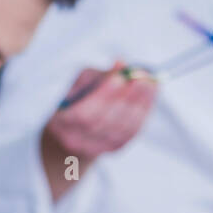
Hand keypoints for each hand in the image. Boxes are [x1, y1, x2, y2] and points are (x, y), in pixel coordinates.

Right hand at [42, 60, 156, 194]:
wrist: (76, 130)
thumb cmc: (79, 99)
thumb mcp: (83, 82)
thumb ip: (101, 75)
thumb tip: (121, 64)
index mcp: (61, 122)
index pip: (83, 114)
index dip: (102, 96)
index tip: (120, 77)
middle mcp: (76, 140)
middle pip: (104, 122)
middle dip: (126, 98)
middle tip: (142, 77)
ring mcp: (95, 149)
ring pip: (121, 128)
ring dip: (139, 104)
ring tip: (150, 83)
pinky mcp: (113, 149)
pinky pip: (131, 133)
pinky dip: (143, 113)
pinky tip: (151, 96)